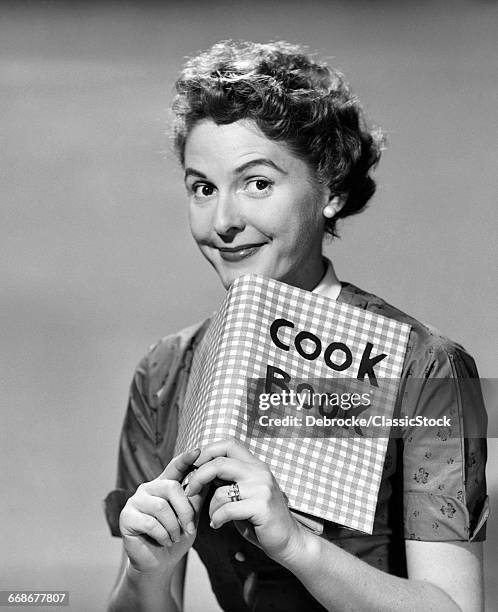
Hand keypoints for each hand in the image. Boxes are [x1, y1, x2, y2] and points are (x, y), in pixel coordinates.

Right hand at [119, 448, 204, 574]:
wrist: (160, 563)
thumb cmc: (176, 537)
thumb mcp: (191, 517)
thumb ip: (196, 498)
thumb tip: (208, 477)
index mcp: (164, 485)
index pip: (175, 466)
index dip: (186, 458)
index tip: (198, 451)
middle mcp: (148, 488)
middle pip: (171, 487)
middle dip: (185, 510)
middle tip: (189, 528)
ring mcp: (135, 501)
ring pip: (161, 507)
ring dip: (174, 526)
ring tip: (175, 537)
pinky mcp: (126, 517)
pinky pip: (150, 522)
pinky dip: (163, 535)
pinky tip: (164, 541)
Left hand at [185, 437, 305, 565]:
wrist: (288, 540)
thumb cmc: (260, 518)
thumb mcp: (244, 493)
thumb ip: (228, 480)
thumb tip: (201, 470)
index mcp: (255, 465)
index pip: (229, 444)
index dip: (207, 451)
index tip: (194, 465)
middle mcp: (259, 472)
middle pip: (219, 463)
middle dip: (199, 476)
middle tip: (191, 491)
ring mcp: (262, 488)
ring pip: (220, 491)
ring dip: (210, 508)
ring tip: (214, 517)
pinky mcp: (261, 507)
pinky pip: (227, 510)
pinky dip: (217, 519)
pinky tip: (218, 524)